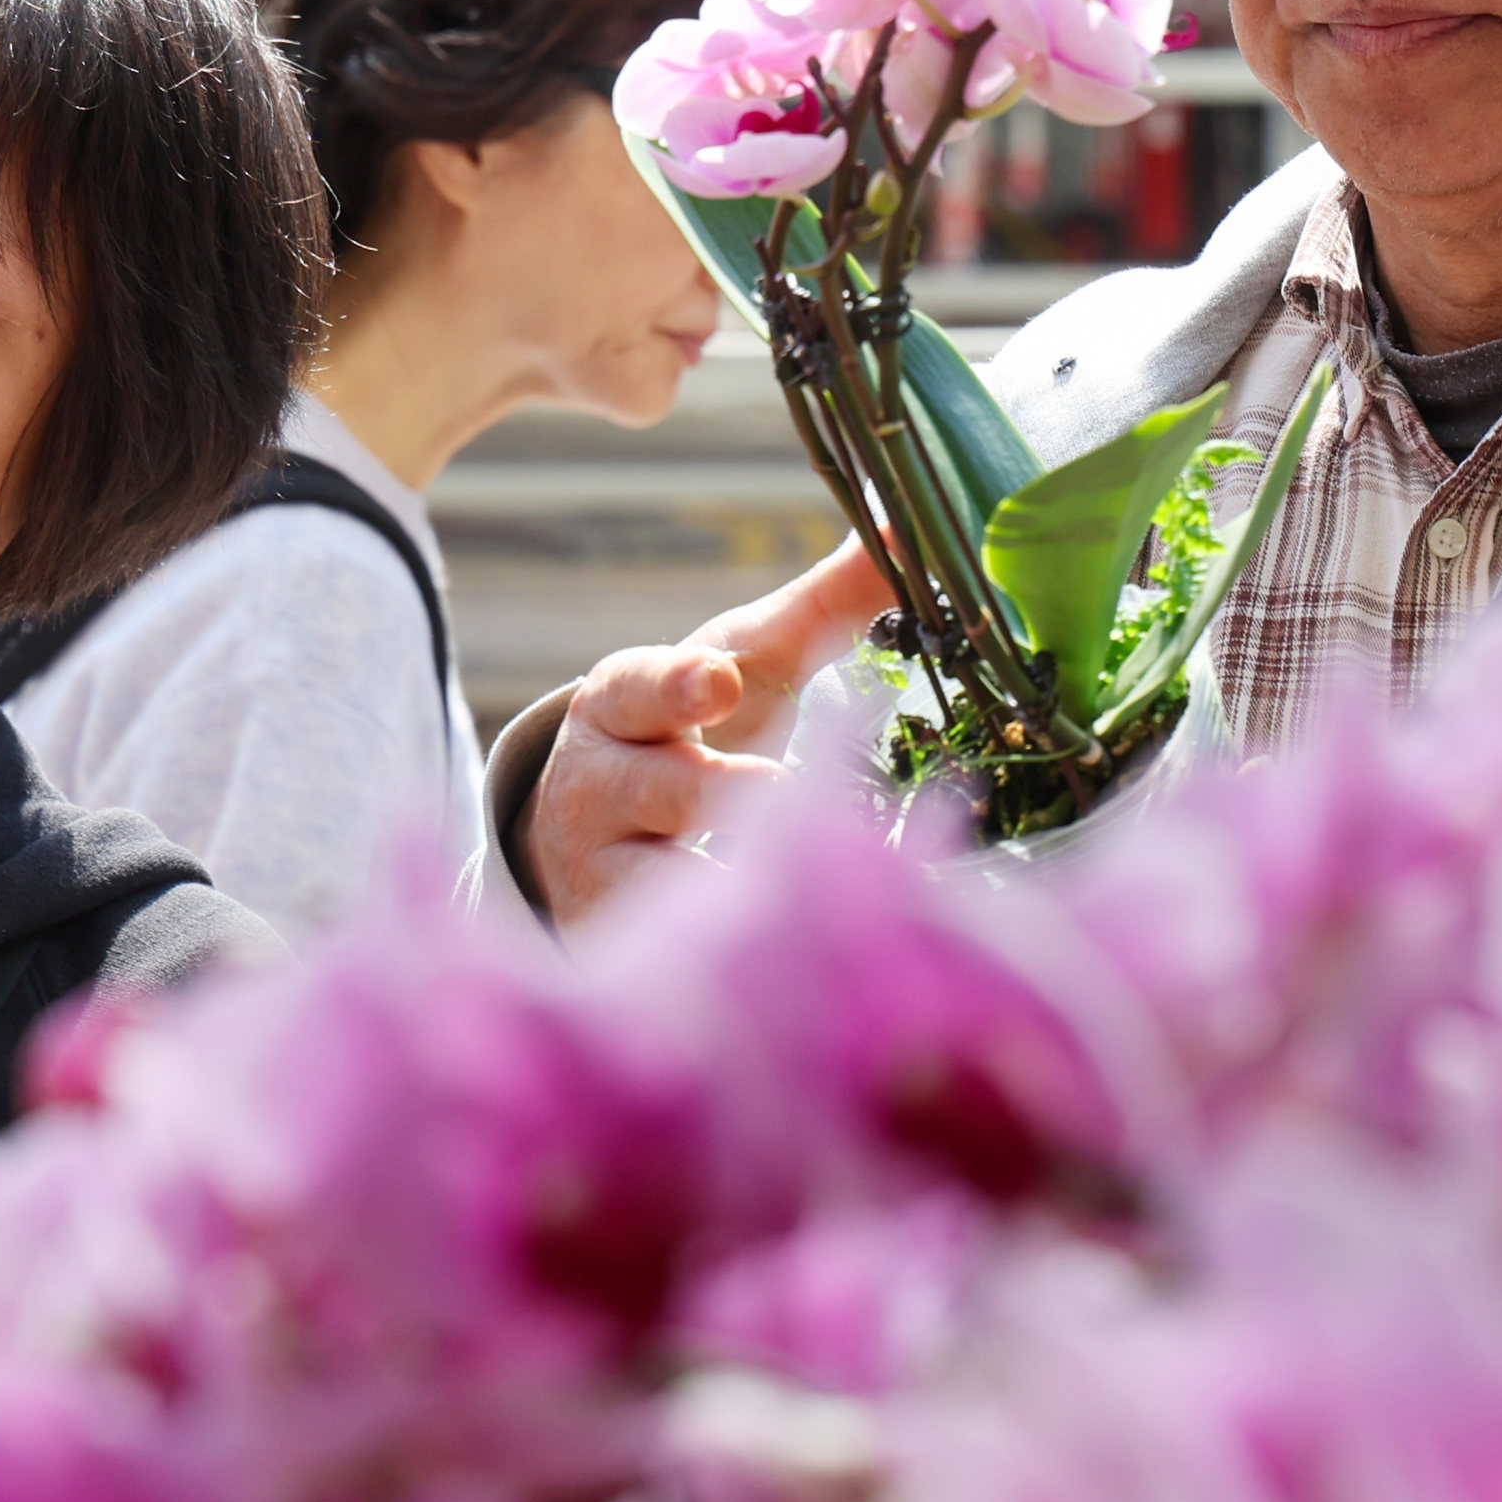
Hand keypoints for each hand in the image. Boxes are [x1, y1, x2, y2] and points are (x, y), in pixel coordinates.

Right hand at [525, 539, 893, 922]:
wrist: (591, 840)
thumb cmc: (693, 731)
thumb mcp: (745, 665)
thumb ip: (827, 604)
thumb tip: (910, 528)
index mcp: (624, 701)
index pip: (640, 684)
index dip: (679, 684)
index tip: (722, 680)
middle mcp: (597, 783)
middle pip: (660, 787)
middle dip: (718, 794)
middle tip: (780, 793)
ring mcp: (603, 872)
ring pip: (664, 882)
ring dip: (725, 888)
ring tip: (781, 896)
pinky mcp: (620, 945)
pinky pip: (673, 955)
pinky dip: (722, 960)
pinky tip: (772, 973)